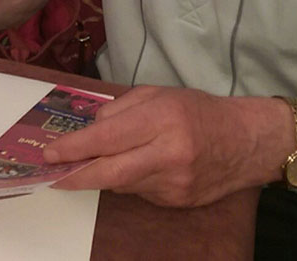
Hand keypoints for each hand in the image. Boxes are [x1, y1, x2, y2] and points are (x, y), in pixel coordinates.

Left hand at [44, 85, 286, 206]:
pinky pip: (139, 191)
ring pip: (121, 183)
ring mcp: (174, 183)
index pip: (107, 138)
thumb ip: (120, 110)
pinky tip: (137, 164)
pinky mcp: (178, 202)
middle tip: (52, 172)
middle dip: (75, 175)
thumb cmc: (198, 110)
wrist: (246, 142)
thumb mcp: (158, 94)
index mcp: (161, 119)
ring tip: (99, 158)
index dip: (74, 148)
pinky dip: (128, 178)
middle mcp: (167, 155)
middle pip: (109, 172)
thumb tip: (90, 129)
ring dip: (104, 172)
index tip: (49, 152)